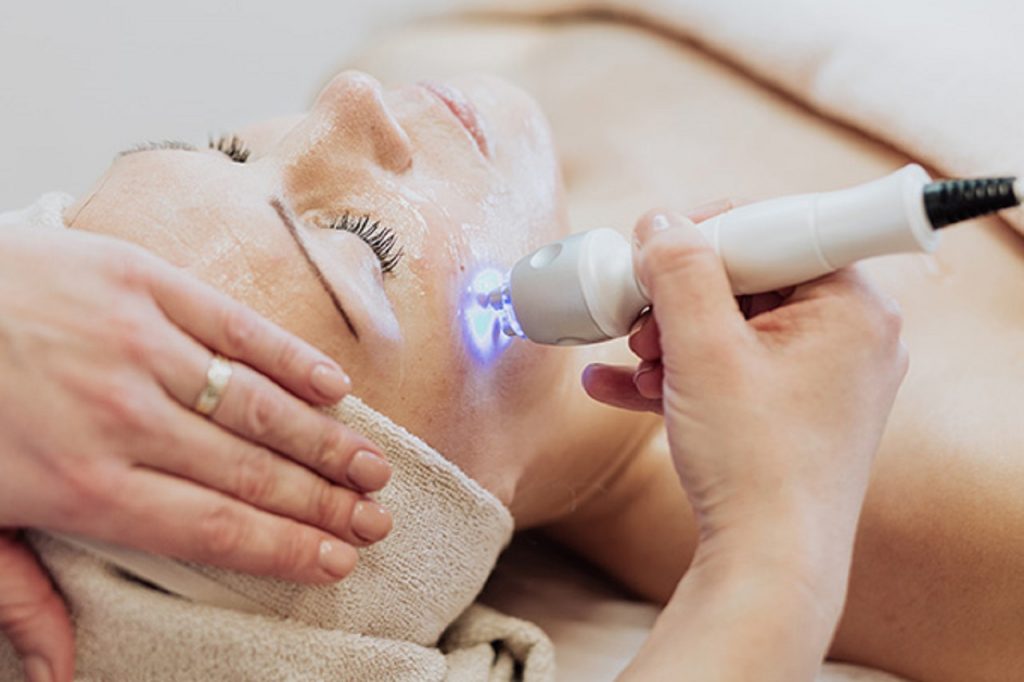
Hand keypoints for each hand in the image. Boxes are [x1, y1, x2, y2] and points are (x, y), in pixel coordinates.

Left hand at [0, 227, 393, 681]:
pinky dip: (290, 357)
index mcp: (80, 485)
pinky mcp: (140, 281)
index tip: (338, 559)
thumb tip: (60, 675)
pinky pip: (233, 326)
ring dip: (324, 441)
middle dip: (324, 502)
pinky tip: (333, 385)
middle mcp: (124, 418)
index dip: (286, 547)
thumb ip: (18, 595)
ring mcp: (137, 344)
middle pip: (250, 472)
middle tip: (377, 520)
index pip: (213, 527)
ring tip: (373, 467)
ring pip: (258, 404)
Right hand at [584, 203, 906, 584]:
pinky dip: (681, 373)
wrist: (768, 564)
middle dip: (679, 298)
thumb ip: (680, 272)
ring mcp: (824, 377)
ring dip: (672, 337)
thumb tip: (660, 222)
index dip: (706, 235)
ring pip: (734, 326)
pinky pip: (733, 370)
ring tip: (635, 362)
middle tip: (638, 317)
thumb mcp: (704, 350)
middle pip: (750, 279)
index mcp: (851, 306)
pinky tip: (616, 383)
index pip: (775, 230)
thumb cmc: (753, 460)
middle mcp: (850, 336)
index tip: (654, 251)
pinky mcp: (796, 410)